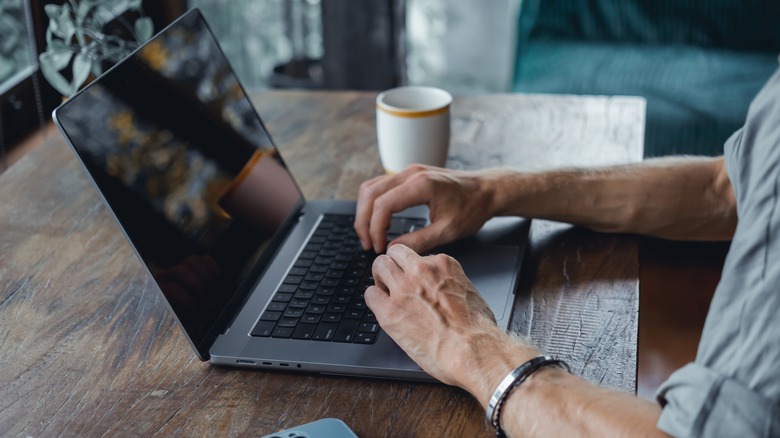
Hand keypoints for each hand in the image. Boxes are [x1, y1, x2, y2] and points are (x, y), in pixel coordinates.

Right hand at [354, 164, 497, 253]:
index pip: (383, 204)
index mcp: (421, 185)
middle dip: (363, 221)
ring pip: (371, 187)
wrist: (487, 190)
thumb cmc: (472, 208)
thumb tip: (392, 250)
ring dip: (365, 211)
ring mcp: (409, 171)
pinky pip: (380, 185)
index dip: (375, 229)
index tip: (379, 247)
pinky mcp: (409, 174)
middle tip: (368, 244)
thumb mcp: (448, 230)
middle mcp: (411, 173)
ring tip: (369, 235)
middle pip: (370, 194)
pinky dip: (373, 203)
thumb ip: (419, 241)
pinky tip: (378, 221)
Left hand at [366, 244, 536, 401]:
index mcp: (443, 265)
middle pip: (395, 253)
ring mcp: (403, 289)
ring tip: (385, 293)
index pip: (418, 256)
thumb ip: (451, 284)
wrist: (473, 351)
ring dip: (380, 278)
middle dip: (393, 266)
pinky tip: (383, 310)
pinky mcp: (390, 311)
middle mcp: (421, 270)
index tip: (413, 279)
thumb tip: (444, 292)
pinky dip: (374, 300)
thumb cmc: (478, 330)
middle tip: (393, 282)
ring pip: (379, 266)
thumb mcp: (469, 292)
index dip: (412, 269)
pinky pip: (370, 294)